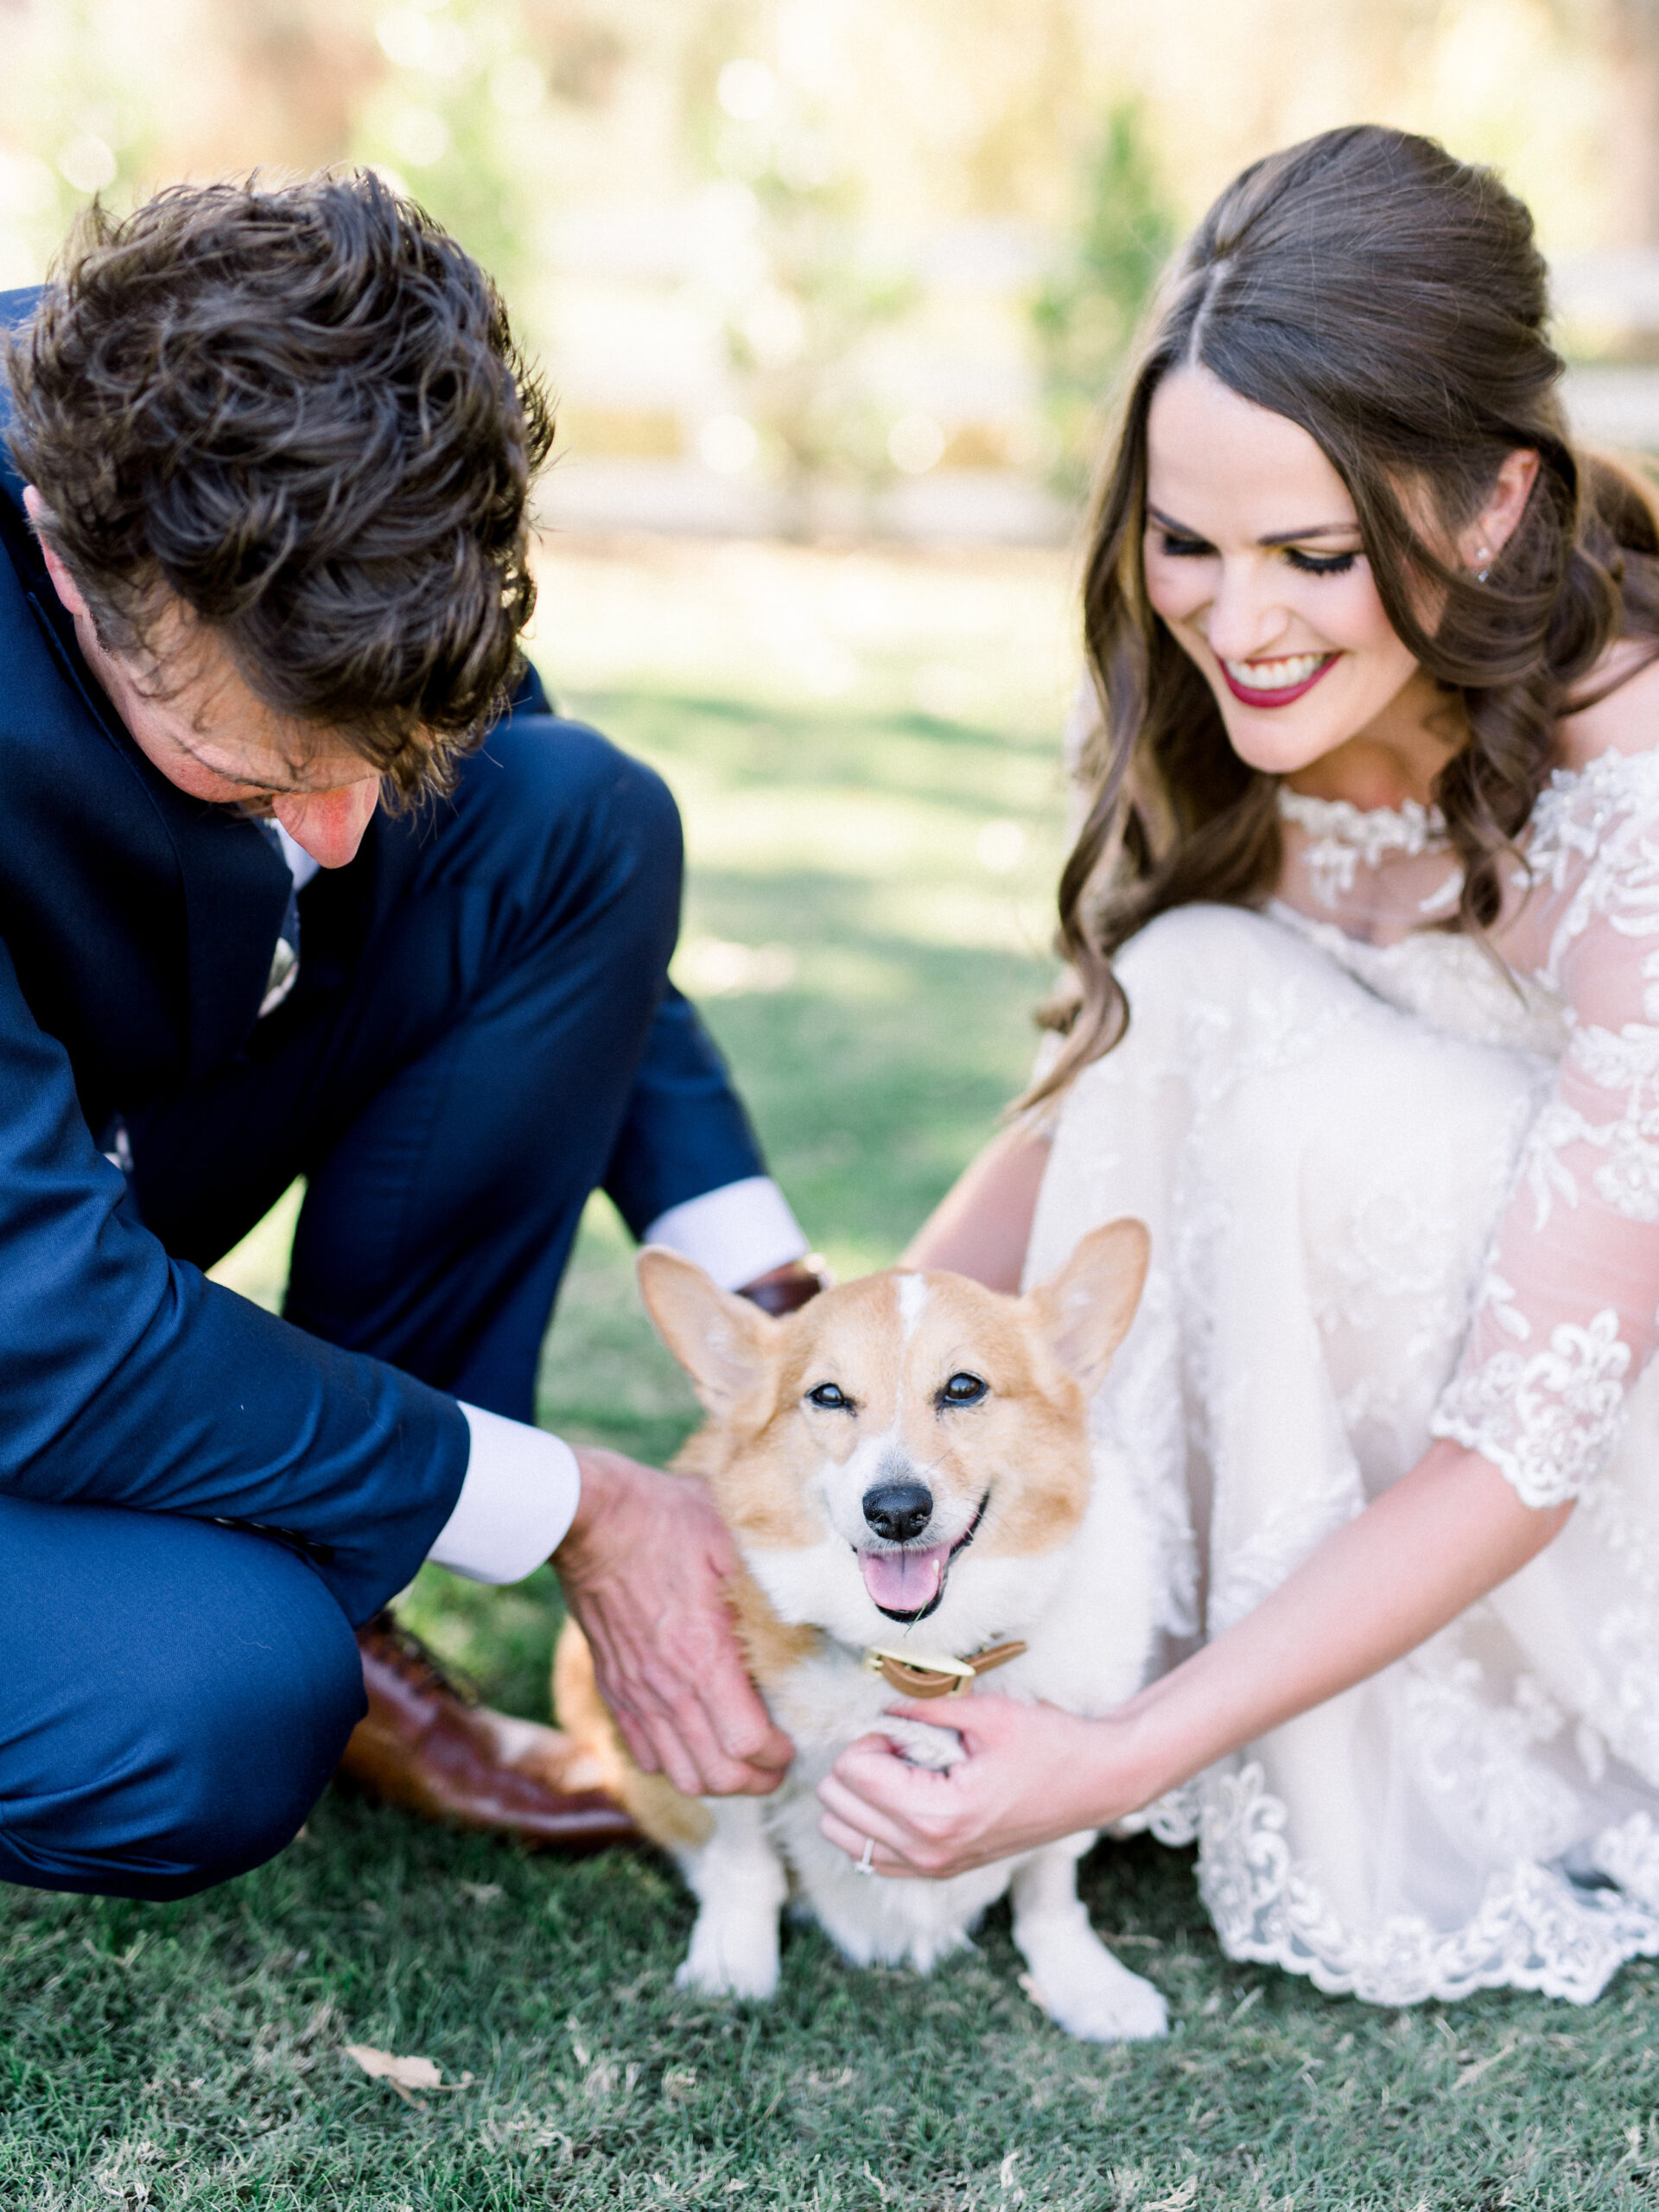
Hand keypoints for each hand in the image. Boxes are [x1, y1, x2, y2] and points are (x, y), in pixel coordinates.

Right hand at [554, 1446, 793, 1798]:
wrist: (591, 1518)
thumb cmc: (666, 1520)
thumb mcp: (734, 1540)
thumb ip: (773, 1582)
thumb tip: (820, 1601)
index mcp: (703, 1655)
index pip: (746, 1743)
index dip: (777, 1755)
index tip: (793, 1743)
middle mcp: (667, 1687)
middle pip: (715, 1774)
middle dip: (755, 1780)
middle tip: (776, 1765)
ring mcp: (636, 1691)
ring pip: (677, 1773)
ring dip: (716, 1779)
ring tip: (740, 1762)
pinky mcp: (614, 1686)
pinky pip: (642, 1751)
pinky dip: (672, 1763)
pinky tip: (693, 1742)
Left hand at [817, 1694, 1149, 1878]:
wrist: (1094, 1784)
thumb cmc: (1049, 1745)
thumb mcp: (987, 1714)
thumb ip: (922, 1708)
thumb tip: (878, 1706)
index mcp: (938, 1815)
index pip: (851, 1774)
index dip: (872, 1738)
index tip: (907, 1730)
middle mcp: (929, 1853)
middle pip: (836, 1807)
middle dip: (860, 1765)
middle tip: (905, 1747)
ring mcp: (934, 1869)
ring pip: (845, 1836)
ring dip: (860, 1796)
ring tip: (904, 1771)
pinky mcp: (941, 1870)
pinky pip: (872, 1857)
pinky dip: (872, 1823)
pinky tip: (906, 1795)